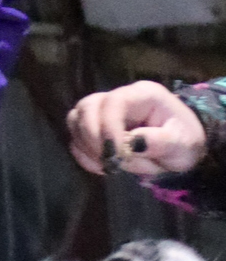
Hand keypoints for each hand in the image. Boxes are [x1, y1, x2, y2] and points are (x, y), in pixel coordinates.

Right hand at [67, 80, 205, 186]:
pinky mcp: (95, 126)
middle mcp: (118, 97)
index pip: (113, 103)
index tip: (116, 156)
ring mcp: (103, 110)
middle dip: (93, 138)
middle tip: (110, 162)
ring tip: (109, 164)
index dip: (108, 129)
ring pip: (76, 120)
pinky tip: (102, 165)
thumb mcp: (183, 144)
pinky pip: (75, 136)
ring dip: (86, 146)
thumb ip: (160, 142)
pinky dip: (83, 153)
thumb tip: (132, 143)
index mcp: (142, 95)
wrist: (181, 146)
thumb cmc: (184, 141)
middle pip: (87, 108)